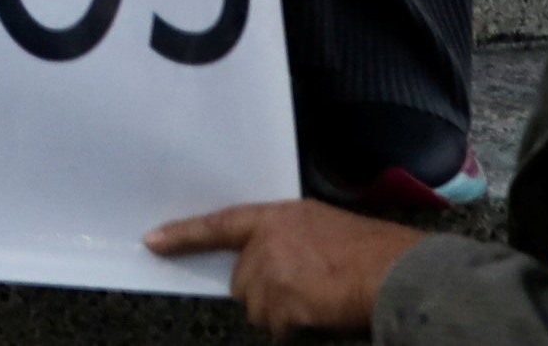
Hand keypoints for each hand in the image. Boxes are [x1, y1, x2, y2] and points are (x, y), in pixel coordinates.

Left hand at [145, 198, 425, 334]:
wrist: (395, 272)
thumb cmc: (371, 251)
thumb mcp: (321, 227)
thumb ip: (286, 239)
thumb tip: (269, 261)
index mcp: (276, 217)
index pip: (219, 224)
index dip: (184, 234)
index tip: (152, 242)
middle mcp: (266, 243)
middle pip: (241, 281)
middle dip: (266, 292)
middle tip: (304, 289)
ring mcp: (271, 273)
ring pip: (258, 309)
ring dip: (283, 314)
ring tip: (319, 300)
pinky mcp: (280, 303)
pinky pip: (277, 328)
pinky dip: (296, 330)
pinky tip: (321, 314)